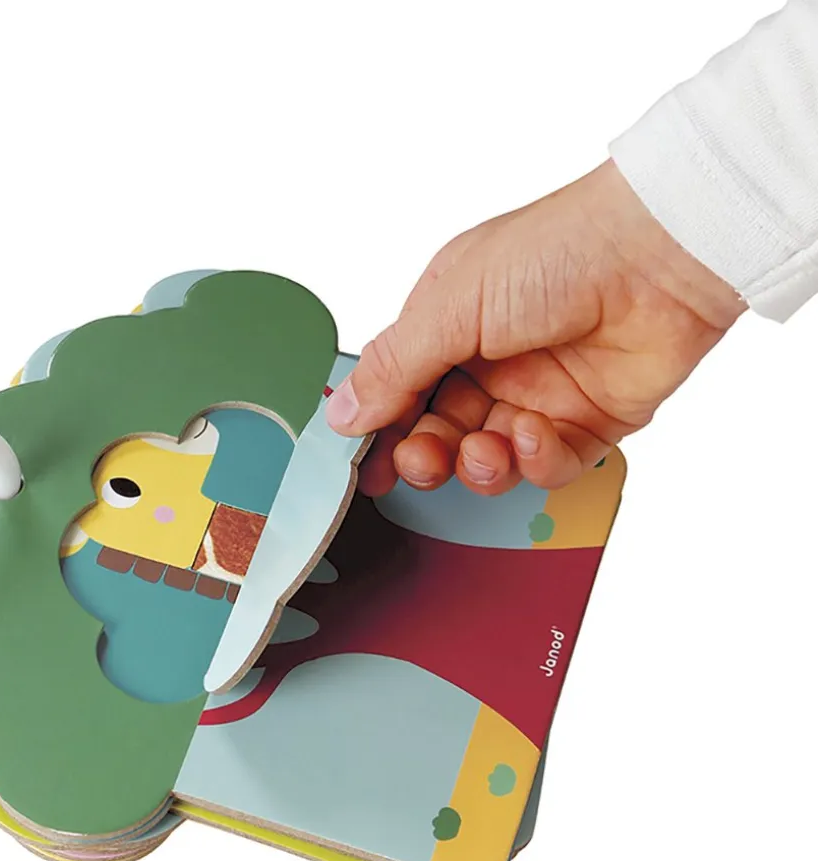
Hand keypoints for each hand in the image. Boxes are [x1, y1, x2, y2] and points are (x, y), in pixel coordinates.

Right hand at [327, 161, 745, 495]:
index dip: (380, 426)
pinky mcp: (588, 421)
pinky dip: (532, 459)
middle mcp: (490, 360)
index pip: (399, 388)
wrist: (662, 252)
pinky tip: (531, 434)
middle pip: (438, 430)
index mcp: (449, 322)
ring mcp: (539, 392)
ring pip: (487, 456)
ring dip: (477, 464)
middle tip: (419, 460)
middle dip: (424, 454)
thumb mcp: (451, 303)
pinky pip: (545, 464)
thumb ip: (394, 366)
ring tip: (482, 449)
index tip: (362, 461)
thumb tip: (343, 411)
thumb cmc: (558, 251)